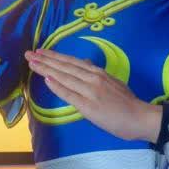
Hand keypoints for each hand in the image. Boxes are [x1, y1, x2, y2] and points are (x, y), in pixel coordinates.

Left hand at [24, 48, 161, 142]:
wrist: (139, 117)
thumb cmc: (127, 103)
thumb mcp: (112, 82)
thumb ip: (97, 73)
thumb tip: (84, 63)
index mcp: (97, 73)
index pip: (71, 62)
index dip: (55, 56)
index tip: (41, 52)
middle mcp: (92, 78)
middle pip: (64, 67)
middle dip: (45, 59)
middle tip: (28, 53)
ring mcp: (90, 91)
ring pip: (64, 77)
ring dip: (46, 69)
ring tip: (32, 63)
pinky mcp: (89, 106)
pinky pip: (70, 94)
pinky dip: (58, 86)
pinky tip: (47, 79)